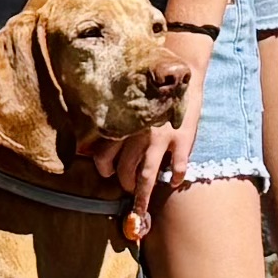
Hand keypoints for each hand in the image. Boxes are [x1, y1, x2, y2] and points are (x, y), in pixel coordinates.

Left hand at [107, 75, 204, 231]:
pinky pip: (177, 167)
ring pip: (145, 177)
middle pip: (124, 171)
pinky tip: (175, 181)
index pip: (103, 157)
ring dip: (142, 195)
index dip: (104, 170)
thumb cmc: (151, 90)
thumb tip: (94, 144)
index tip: (108, 175)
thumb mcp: (129, 104)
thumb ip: (117, 124)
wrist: (182, 73)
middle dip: (124, 185)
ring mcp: (160, 138)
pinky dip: (176, 178)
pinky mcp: (182, 140)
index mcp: (122, 125)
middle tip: (127, 187)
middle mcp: (137, 134)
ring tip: (142, 204)